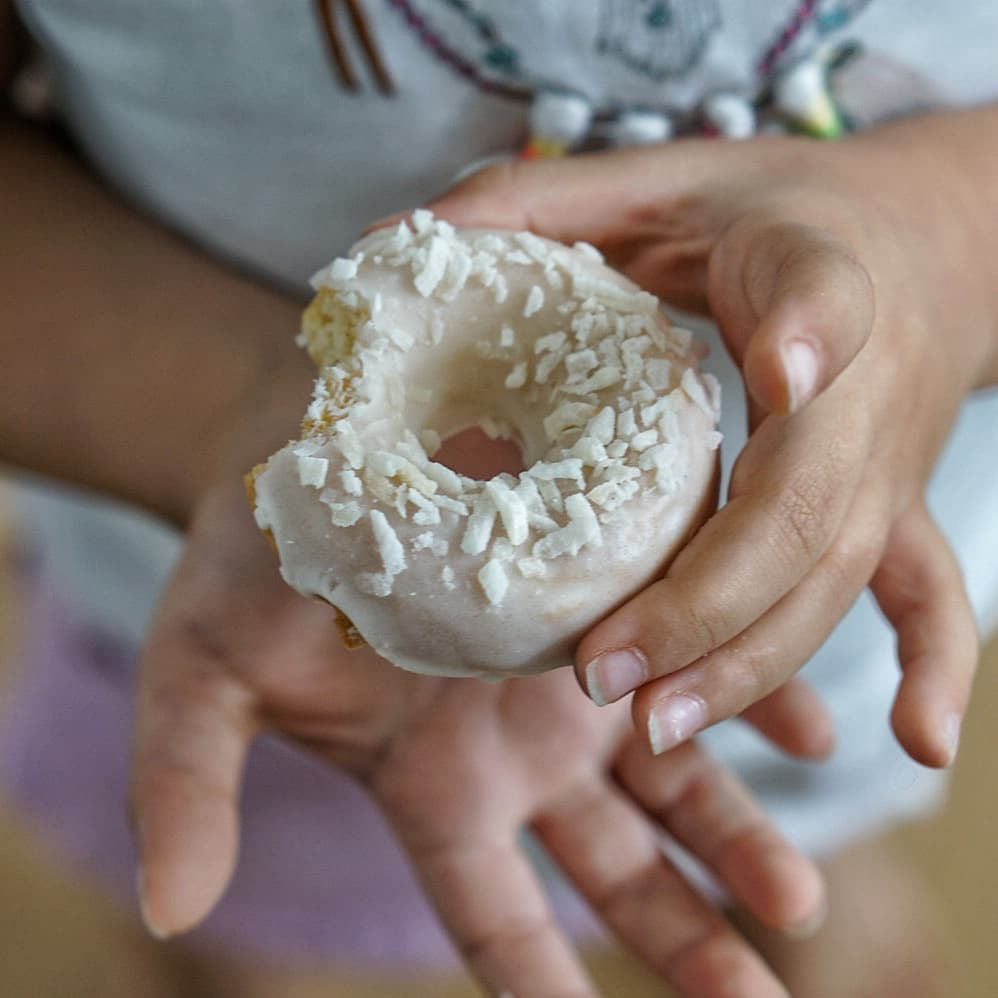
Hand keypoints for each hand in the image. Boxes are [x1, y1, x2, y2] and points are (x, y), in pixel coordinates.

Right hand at [131, 474, 823, 997]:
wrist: (311, 445)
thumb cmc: (249, 562)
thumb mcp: (203, 672)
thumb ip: (187, 783)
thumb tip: (165, 908)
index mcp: (431, 783)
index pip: (491, 914)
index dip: (537, 984)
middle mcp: (516, 746)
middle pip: (614, 867)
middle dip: (684, 933)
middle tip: (756, 994)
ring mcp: (570, 677)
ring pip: (672, 779)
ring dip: (740, 835)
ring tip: (799, 898)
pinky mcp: (608, 594)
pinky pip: (697, 662)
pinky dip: (755, 702)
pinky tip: (808, 735)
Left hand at [427, 115, 994, 767]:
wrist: (918, 239)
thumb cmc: (774, 214)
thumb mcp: (662, 179)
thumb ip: (542, 201)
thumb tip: (401, 238)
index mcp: (812, 271)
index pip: (818, 296)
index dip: (804, 335)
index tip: (782, 369)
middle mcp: (863, 386)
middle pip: (801, 509)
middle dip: (704, 600)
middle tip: (605, 669)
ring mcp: (884, 461)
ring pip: (831, 579)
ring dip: (751, 661)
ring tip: (655, 723)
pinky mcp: (891, 505)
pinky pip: (925, 593)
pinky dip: (936, 668)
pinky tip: (918, 746)